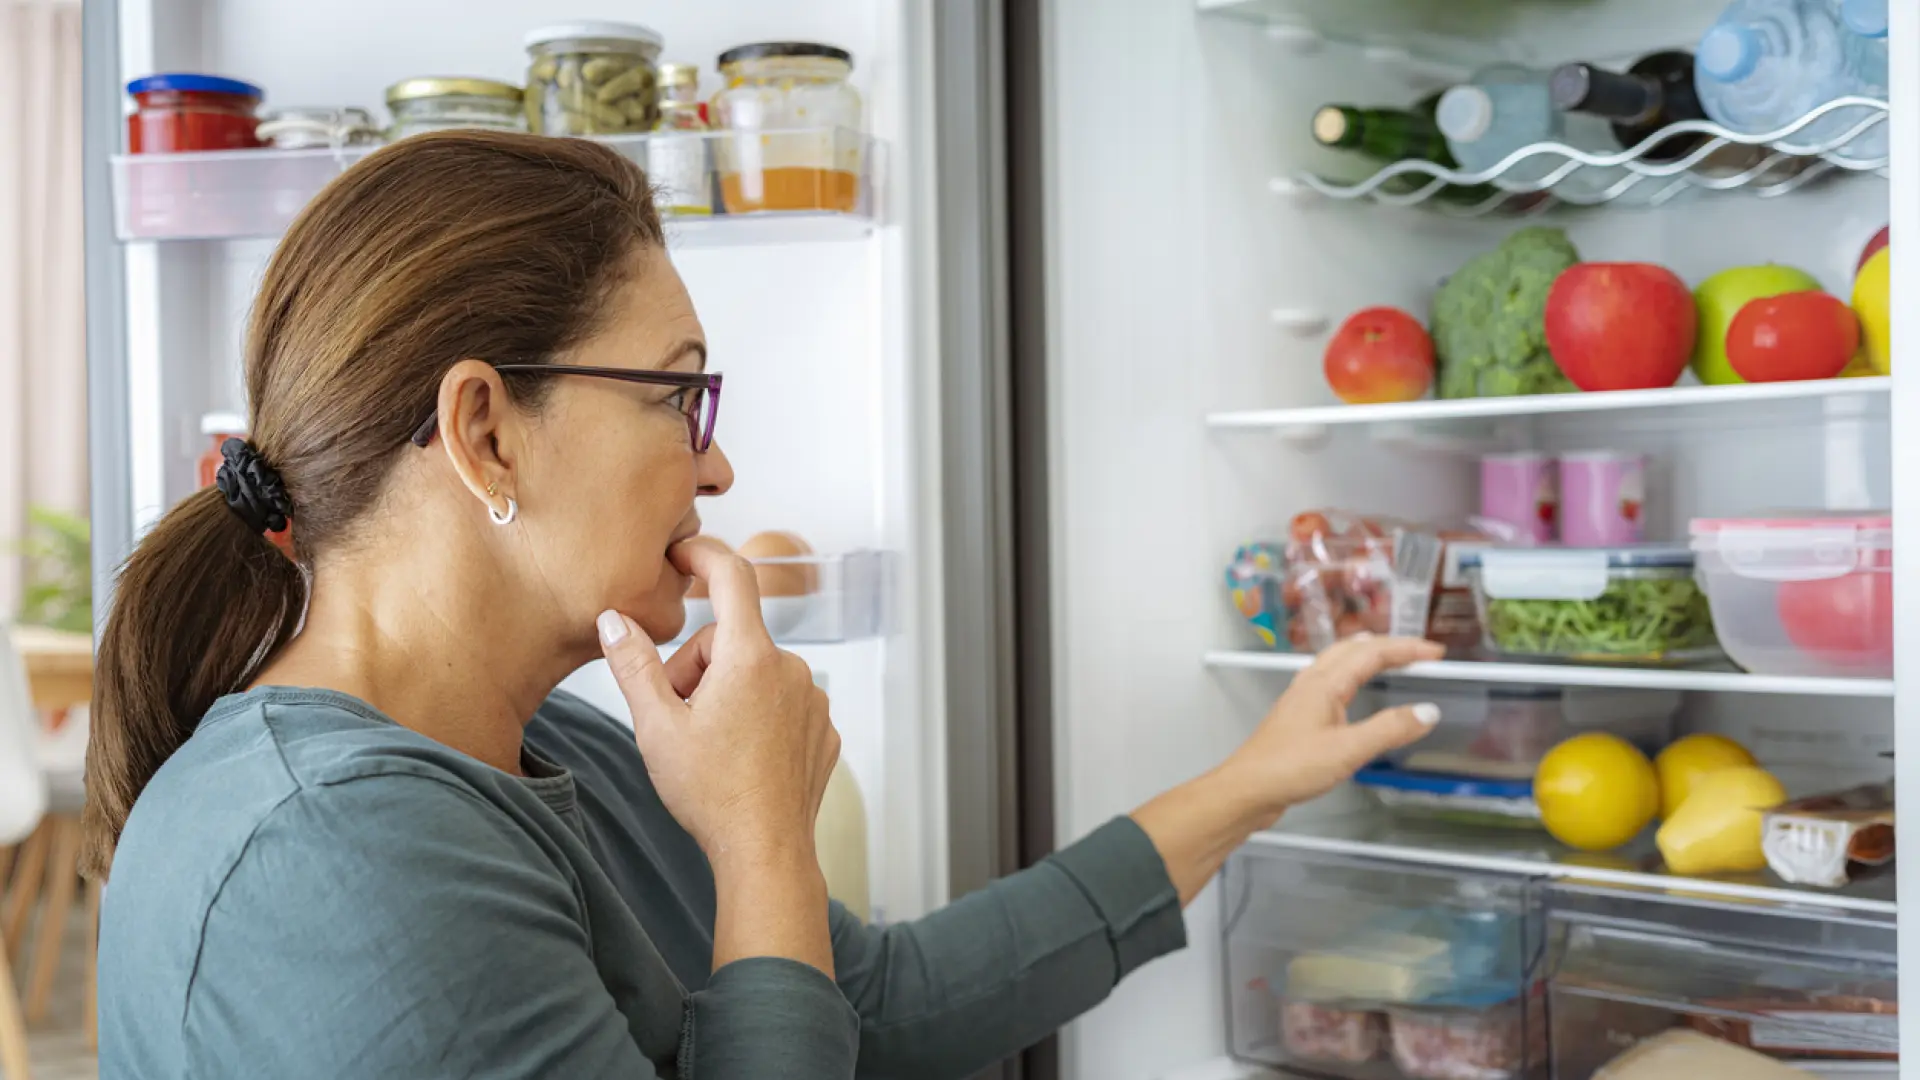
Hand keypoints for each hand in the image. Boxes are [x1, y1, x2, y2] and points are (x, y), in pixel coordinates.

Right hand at [597, 537, 839, 866]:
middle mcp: (791, 669)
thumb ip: (633, 664)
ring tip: (709, 745)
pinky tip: (740, 758)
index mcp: (750, 658)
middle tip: (677, 718)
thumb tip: (613, 619)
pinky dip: (756, 717)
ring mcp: (812, 699)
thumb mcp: (656, 726)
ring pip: (755, 673)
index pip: (731, 576)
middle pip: (730, 640)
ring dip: (726, 694)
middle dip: (696, 668)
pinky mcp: (823, 729)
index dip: (704, 555)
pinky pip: (780, 702)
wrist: (765, 852)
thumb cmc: (710, 794)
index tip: (682, 554)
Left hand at [1131, 634, 1442, 904]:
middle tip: (1419, 654)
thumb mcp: (1348, 751)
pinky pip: (1330, 681)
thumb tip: (1428, 711)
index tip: (1436, 653)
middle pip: (1353, 650)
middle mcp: (1311, 683)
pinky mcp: (1298, 717)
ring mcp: (1302, 699)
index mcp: (1324, 683)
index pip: (1372, 654)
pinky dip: (1351, 675)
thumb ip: (1390, 729)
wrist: (1247, 789)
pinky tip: (1351, 690)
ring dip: (1366, 655)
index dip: (1406, 649)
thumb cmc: (1290, 768)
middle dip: (1388, 646)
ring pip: (1337, 662)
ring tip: (1389, 657)